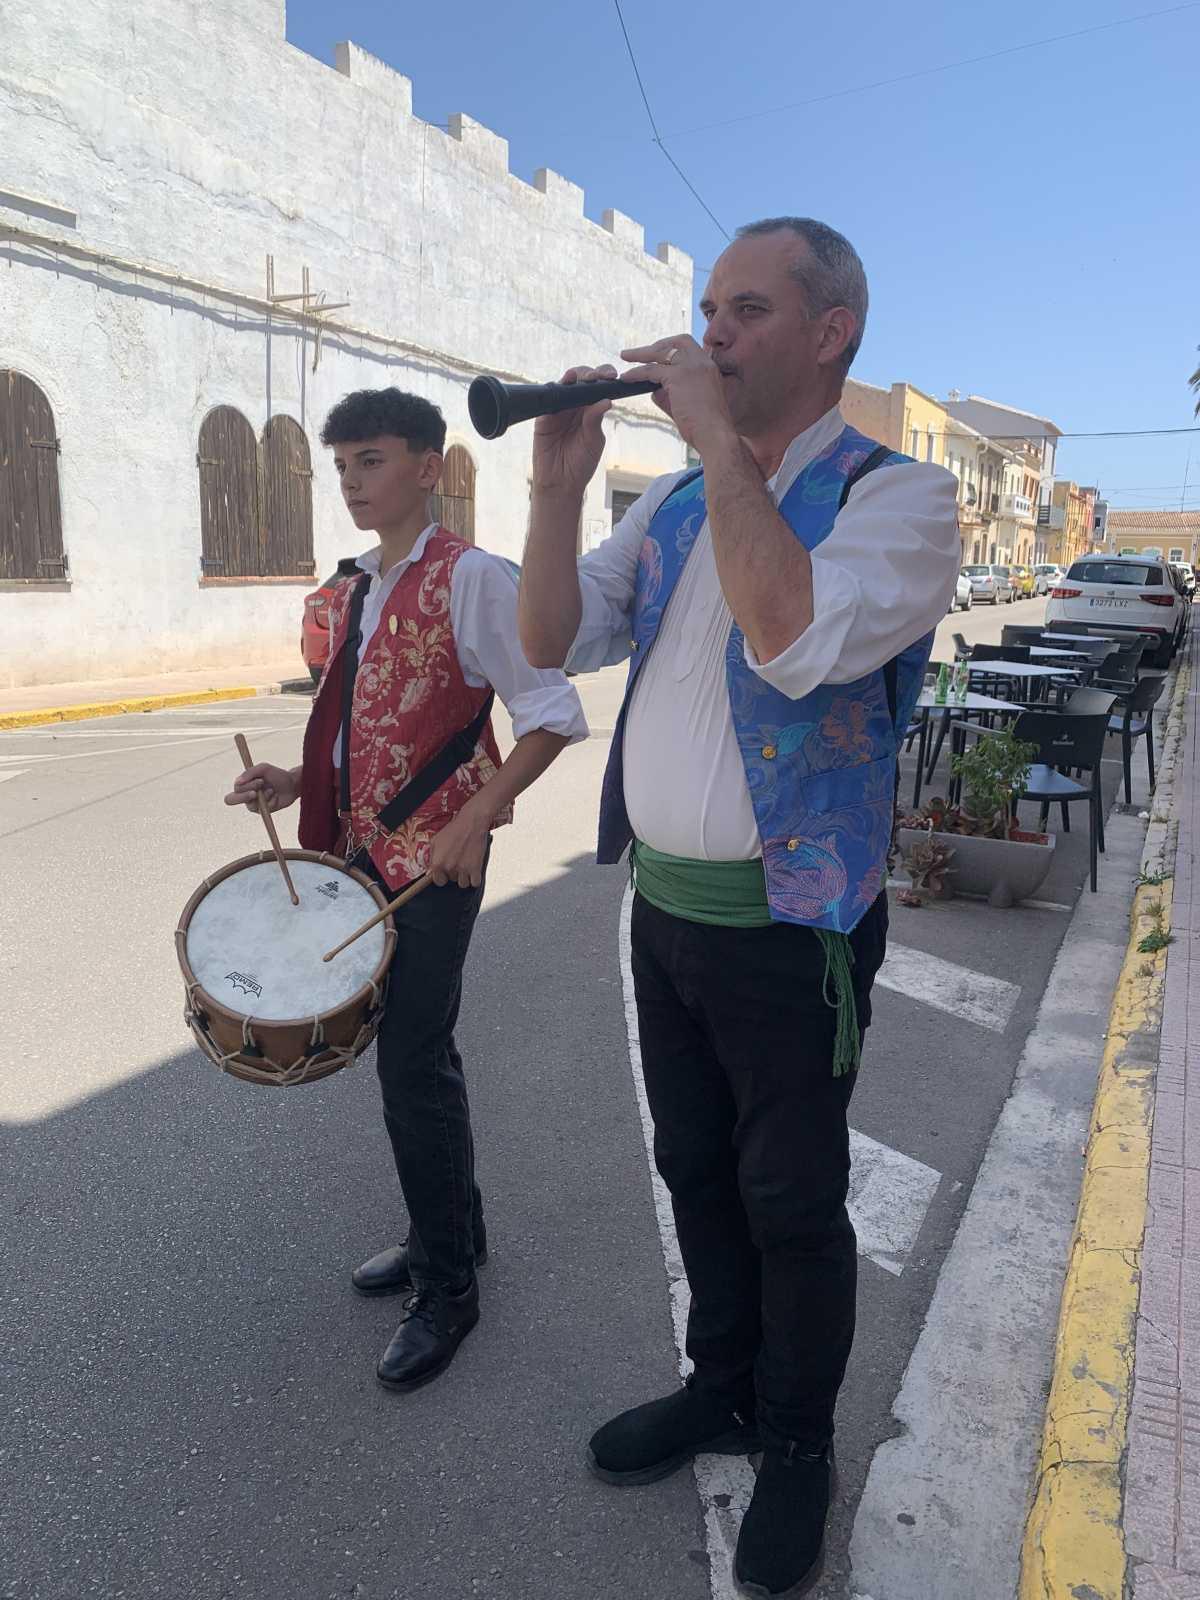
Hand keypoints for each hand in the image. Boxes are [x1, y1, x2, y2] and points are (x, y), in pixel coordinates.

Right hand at [224, 763, 299, 812]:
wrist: (293, 784)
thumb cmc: (277, 775)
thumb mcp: (264, 768)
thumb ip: (250, 773)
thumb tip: (237, 782)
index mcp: (243, 784)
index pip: (236, 789)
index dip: (246, 786)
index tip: (260, 781)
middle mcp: (245, 795)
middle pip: (230, 800)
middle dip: (243, 796)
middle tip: (255, 793)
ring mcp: (254, 804)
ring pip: (250, 805)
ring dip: (263, 797)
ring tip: (272, 790)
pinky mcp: (263, 811)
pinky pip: (263, 809)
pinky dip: (272, 801)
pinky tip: (276, 796)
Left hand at [426, 809, 489, 888]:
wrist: (472, 823)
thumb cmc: (454, 830)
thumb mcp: (435, 841)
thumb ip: (431, 858)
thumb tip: (429, 872)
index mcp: (438, 863)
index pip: (438, 881)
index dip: (442, 877)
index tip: (445, 874)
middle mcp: (449, 867)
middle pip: (452, 881)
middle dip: (454, 873)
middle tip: (457, 862)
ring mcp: (463, 869)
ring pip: (463, 884)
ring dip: (465, 877)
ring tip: (465, 865)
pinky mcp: (476, 868)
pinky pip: (475, 883)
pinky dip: (475, 878)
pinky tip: (473, 869)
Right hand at [530, 365, 615, 495]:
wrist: (561, 483)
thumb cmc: (580, 463)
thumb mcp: (593, 441)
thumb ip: (595, 420)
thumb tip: (605, 399)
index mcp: (590, 410)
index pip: (598, 387)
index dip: (605, 378)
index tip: (614, 377)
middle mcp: (575, 406)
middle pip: (582, 380)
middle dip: (591, 373)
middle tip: (599, 376)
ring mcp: (558, 409)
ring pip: (565, 384)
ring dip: (575, 376)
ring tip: (586, 377)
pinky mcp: (544, 415)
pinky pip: (549, 397)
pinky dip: (557, 388)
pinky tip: (566, 384)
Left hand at [619, 335, 733, 452]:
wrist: (715, 436)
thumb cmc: (705, 427)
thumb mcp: (689, 404)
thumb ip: (672, 394)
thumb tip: (653, 391)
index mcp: (709, 367)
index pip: (689, 345)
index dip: (671, 346)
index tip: (657, 353)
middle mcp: (703, 362)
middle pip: (676, 341)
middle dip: (656, 345)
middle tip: (638, 353)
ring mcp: (691, 367)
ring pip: (661, 353)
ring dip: (641, 354)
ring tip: (625, 356)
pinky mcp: (678, 377)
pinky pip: (651, 370)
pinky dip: (636, 373)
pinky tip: (626, 378)